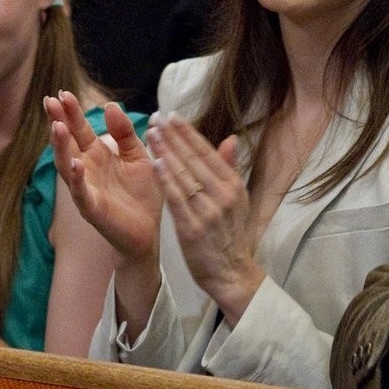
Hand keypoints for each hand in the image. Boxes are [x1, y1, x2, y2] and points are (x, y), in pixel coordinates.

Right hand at [47, 92, 161, 262]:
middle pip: (68, 142)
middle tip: (50, 101)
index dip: (71, 112)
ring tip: (57, 126)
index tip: (62, 93)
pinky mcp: (92, 208)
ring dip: (61, 146)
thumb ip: (125, 132)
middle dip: (58, 122)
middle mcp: (86, 169)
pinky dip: (77, 179)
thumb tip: (110, 106)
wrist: (150, 230)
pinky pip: (81, 192)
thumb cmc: (141, 193)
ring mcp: (86, 188)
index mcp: (97, 154)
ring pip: (67, 165)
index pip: (80, 129)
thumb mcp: (137, 155)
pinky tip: (76, 163)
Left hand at [146, 114, 265, 318]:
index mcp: (233, 186)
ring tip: (151, 132)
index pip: (207, 152)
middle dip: (173, 136)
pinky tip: (155, 163)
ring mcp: (208, 212)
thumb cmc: (230, 235)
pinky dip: (166, 180)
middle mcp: (223, 195)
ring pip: (184, 175)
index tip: (171, 115)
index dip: (188, 132)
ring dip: (166, 151)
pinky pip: (177, 199)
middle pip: (194, 159)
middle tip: (156, 117)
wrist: (231, 273)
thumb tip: (230, 138)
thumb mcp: (237, 201)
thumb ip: (229, 169)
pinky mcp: (193, 228)